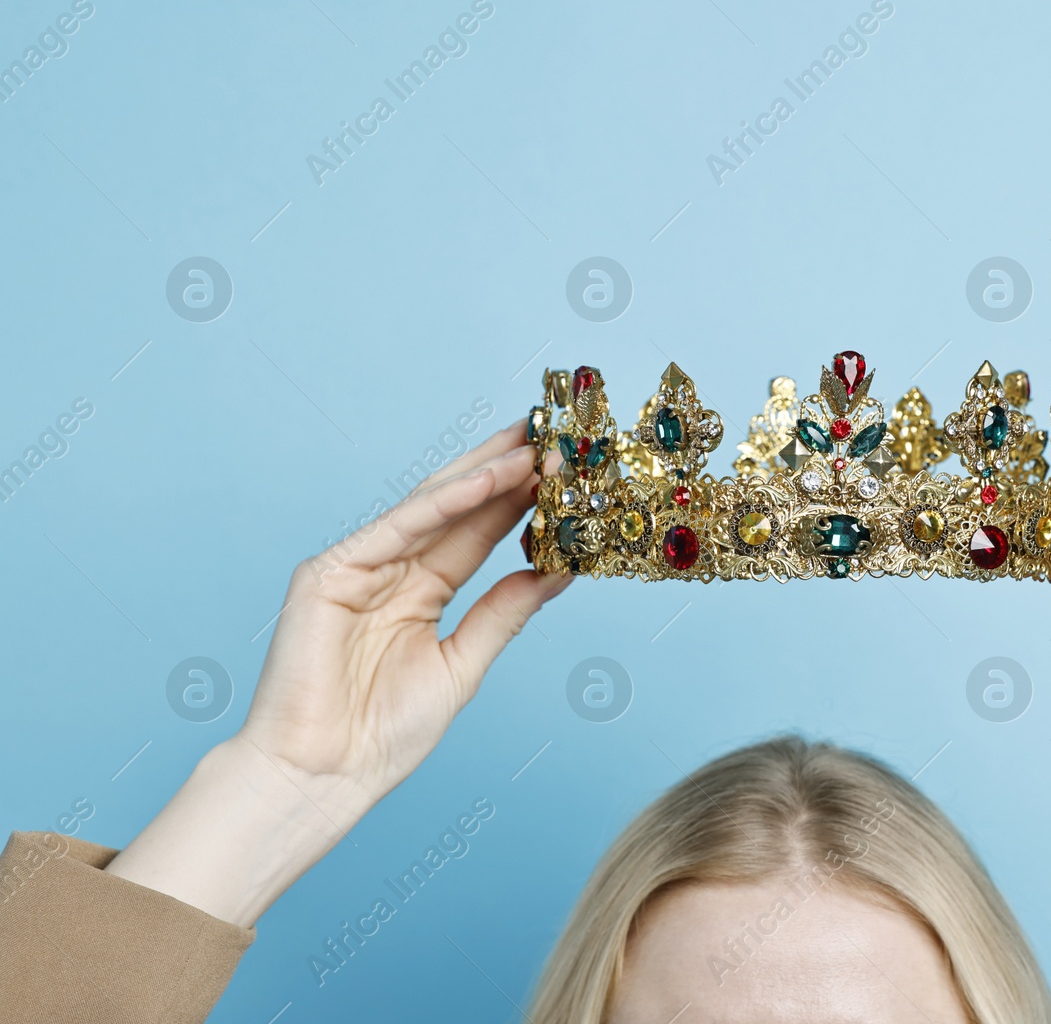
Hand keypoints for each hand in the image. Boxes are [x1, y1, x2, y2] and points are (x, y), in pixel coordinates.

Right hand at [107, 421, 571, 925]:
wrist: (323, 776)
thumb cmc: (382, 734)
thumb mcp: (463, 663)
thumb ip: (504, 611)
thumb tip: (558, 570)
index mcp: (422, 591)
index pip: (479, 531)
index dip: (521, 500)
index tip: (566, 470)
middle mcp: (392, 569)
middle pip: (458, 507)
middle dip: (506, 470)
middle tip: (555, 435)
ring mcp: (360, 566)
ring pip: (432, 508)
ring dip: (485, 475)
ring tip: (535, 448)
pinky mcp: (330, 572)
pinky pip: (395, 528)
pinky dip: (442, 503)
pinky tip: (485, 481)